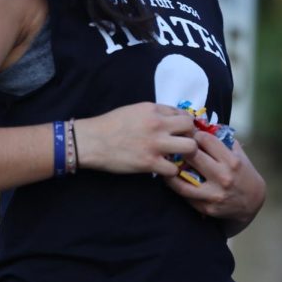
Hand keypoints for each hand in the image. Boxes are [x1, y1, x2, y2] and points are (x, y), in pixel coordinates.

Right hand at [73, 103, 196, 175]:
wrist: (91, 141)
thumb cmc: (109, 125)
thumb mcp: (133, 110)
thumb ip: (153, 114)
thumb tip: (169, 120)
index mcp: (153, 110)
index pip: (182, 113)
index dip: (184, 124)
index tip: (181, 132)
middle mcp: (157, 124)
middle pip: (191, 128)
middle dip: (191, 136)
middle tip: (184, 144)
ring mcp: (155, 144)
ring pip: (190, 147)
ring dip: (187, 154)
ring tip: (178, 158)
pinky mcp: (149, 162)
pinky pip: (174, 169)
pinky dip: (171, 171)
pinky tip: (164, 170)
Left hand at [165, 132, 265, 229]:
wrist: (252, 201)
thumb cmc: (243, 173)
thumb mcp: (239, 154)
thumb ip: (223, 140)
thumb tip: (203, 126)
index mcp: (232, 161)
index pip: (206, 140)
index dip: (195, 134)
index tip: (190, 134)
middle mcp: (223, 177)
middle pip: (192, 156)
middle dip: (181, 147)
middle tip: (175, 144)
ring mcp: (213, 194)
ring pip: (183, 181)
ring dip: (171, 169)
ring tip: (166, 163)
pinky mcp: (206, 207)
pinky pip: (185, 195)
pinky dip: (175, 185)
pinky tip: (171, 177)